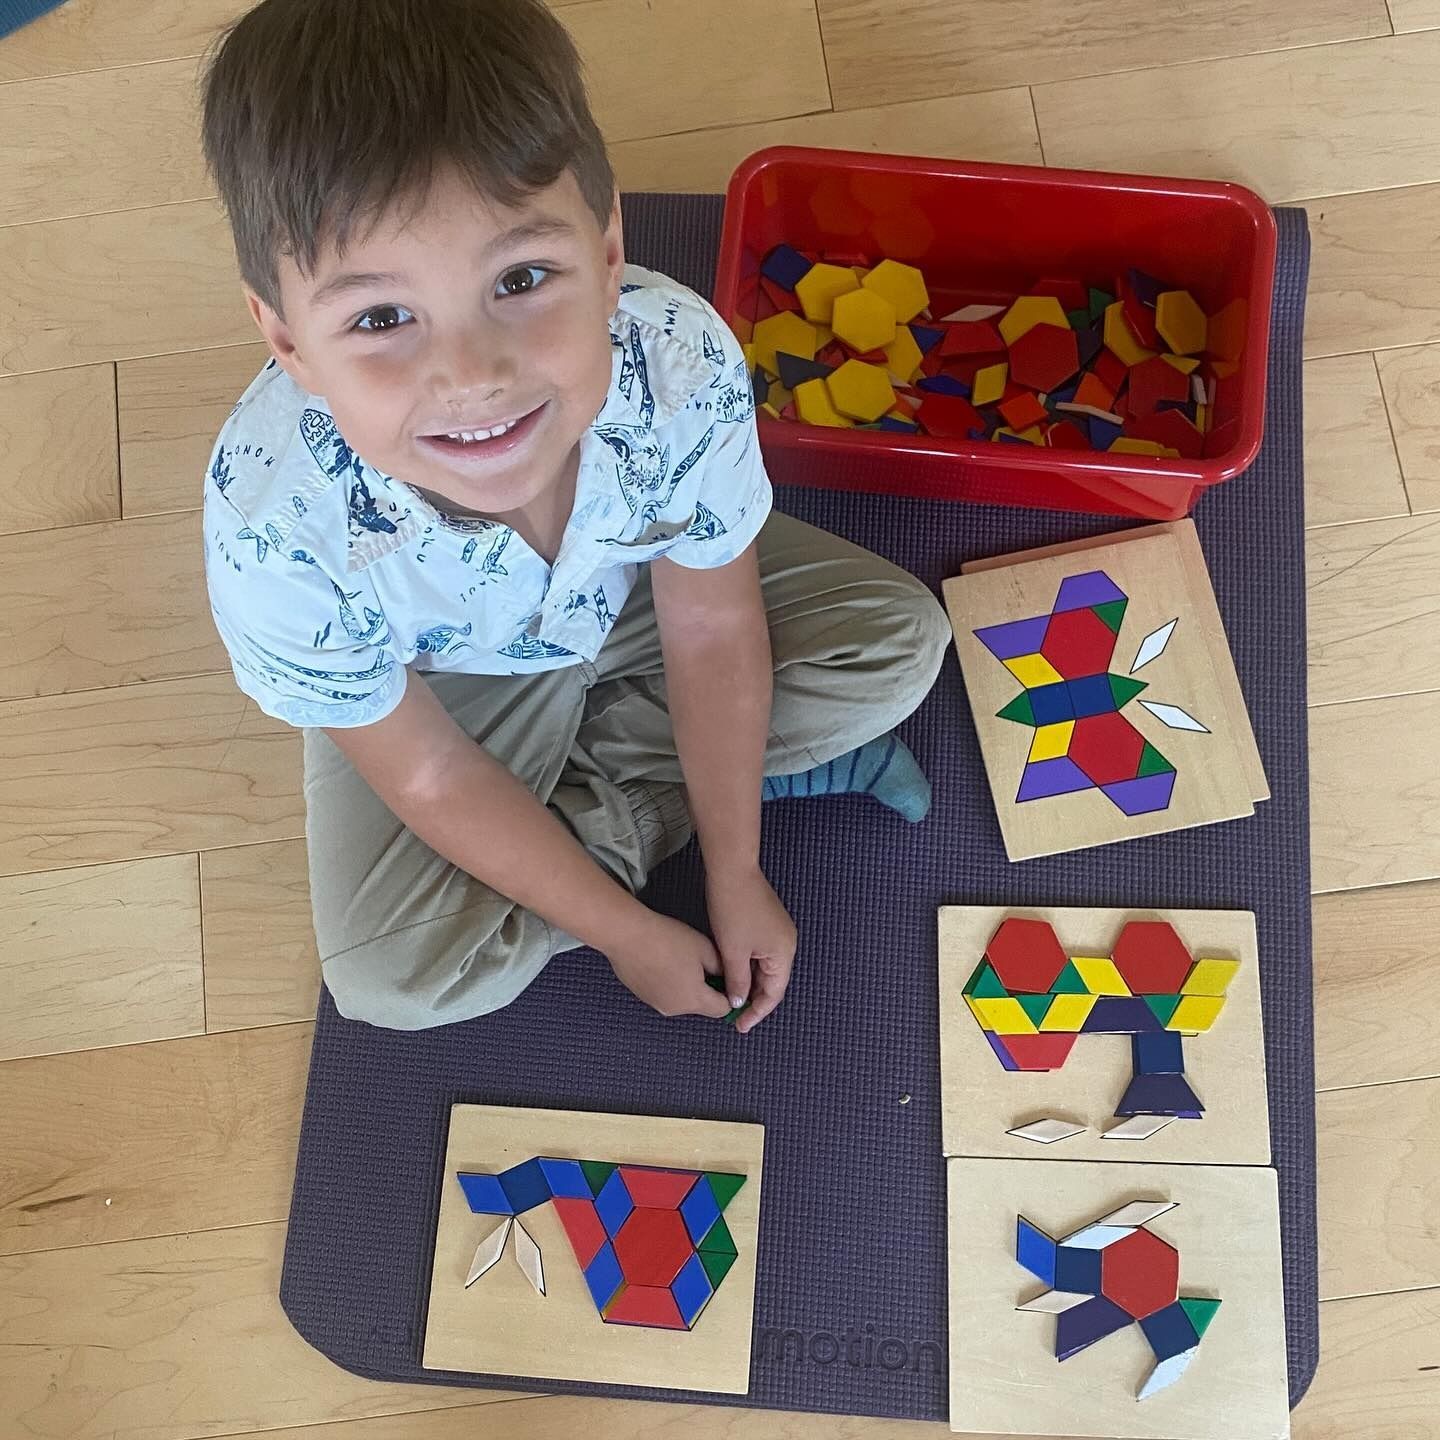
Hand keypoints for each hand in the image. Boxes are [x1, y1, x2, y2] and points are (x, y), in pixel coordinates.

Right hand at [604, 911, 733, 1020]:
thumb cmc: (666, 939)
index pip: (723, 1009)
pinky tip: (663, 960)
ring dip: (687, 984)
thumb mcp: (705, 948)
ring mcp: (656, 1004)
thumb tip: (726, 975)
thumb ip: (722, 967)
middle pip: (702, 1005)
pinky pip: (664, 994)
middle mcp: (675, 1009)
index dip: (729, 993)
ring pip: (682, 999)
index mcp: (694, 999)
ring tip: (680, 957)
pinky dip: (668, 982)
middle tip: (702, 961)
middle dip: (707, 987)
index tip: (727, 977)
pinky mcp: (642, 996)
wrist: (627, 935)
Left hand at [705, 865, 796, 1034]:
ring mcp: (777, 932)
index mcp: (783, 952)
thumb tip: (738, 1002)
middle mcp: (786, 943)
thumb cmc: (733, 908)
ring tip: (730, 998)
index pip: (774, 994)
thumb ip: (737, 981)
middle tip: (733, 1016)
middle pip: (772, 982)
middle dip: (753, 1000)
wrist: (731, 870)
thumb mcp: (732, 951)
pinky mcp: (767, 923)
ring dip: (749, 983)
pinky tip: (732, 974)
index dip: (756, 1013)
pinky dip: (747, 967)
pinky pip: (760, 954)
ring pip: (764, 968)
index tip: (739, 1026)